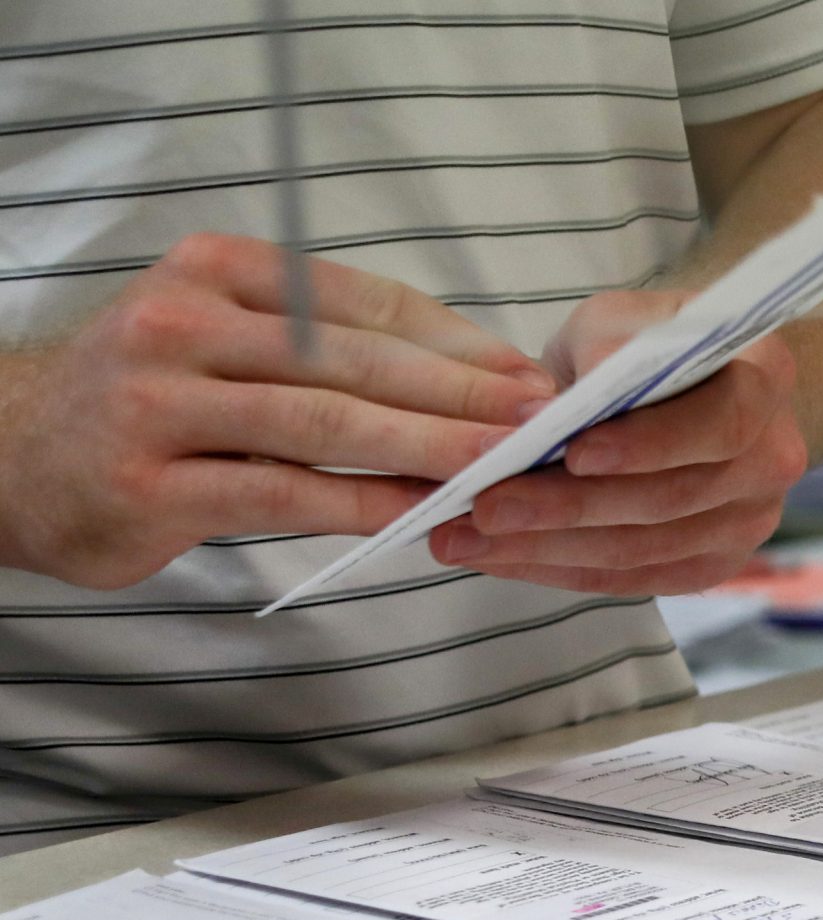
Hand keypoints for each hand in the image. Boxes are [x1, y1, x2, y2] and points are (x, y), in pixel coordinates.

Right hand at [0, 233, 553, 589]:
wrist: (12, 455)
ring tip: (498, 465)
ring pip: (324, 423)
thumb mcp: (229, 339)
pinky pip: (283, 492)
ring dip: (425, 445)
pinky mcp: (151, 482)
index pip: (363, 302)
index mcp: (219, 270)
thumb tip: (471, 377)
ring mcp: (160, 401)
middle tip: (537, 420)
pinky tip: (420, 514)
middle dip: (460, 391)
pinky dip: (361, 503)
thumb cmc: (153, 398)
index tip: (526, 375)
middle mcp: (185, 321)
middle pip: (353, 359)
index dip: (456, 341)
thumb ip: (328, 349)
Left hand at [428, 290, 807, 595]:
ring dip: (548, 547)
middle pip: (674, 499)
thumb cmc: (638, 345)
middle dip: (571, 507)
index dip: (649, 444)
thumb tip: (598, 380)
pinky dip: (560, 570)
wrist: (668, 389)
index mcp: (765, 379)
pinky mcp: (712, 565)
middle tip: (486, 505)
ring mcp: (749, 521)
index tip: (572, 452)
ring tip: (466, 537)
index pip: (720, 423)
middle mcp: (774, 457)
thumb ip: (608, 342)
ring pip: (645, 550)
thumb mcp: (617, 319)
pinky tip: (500, 557)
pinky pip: (633, 580)